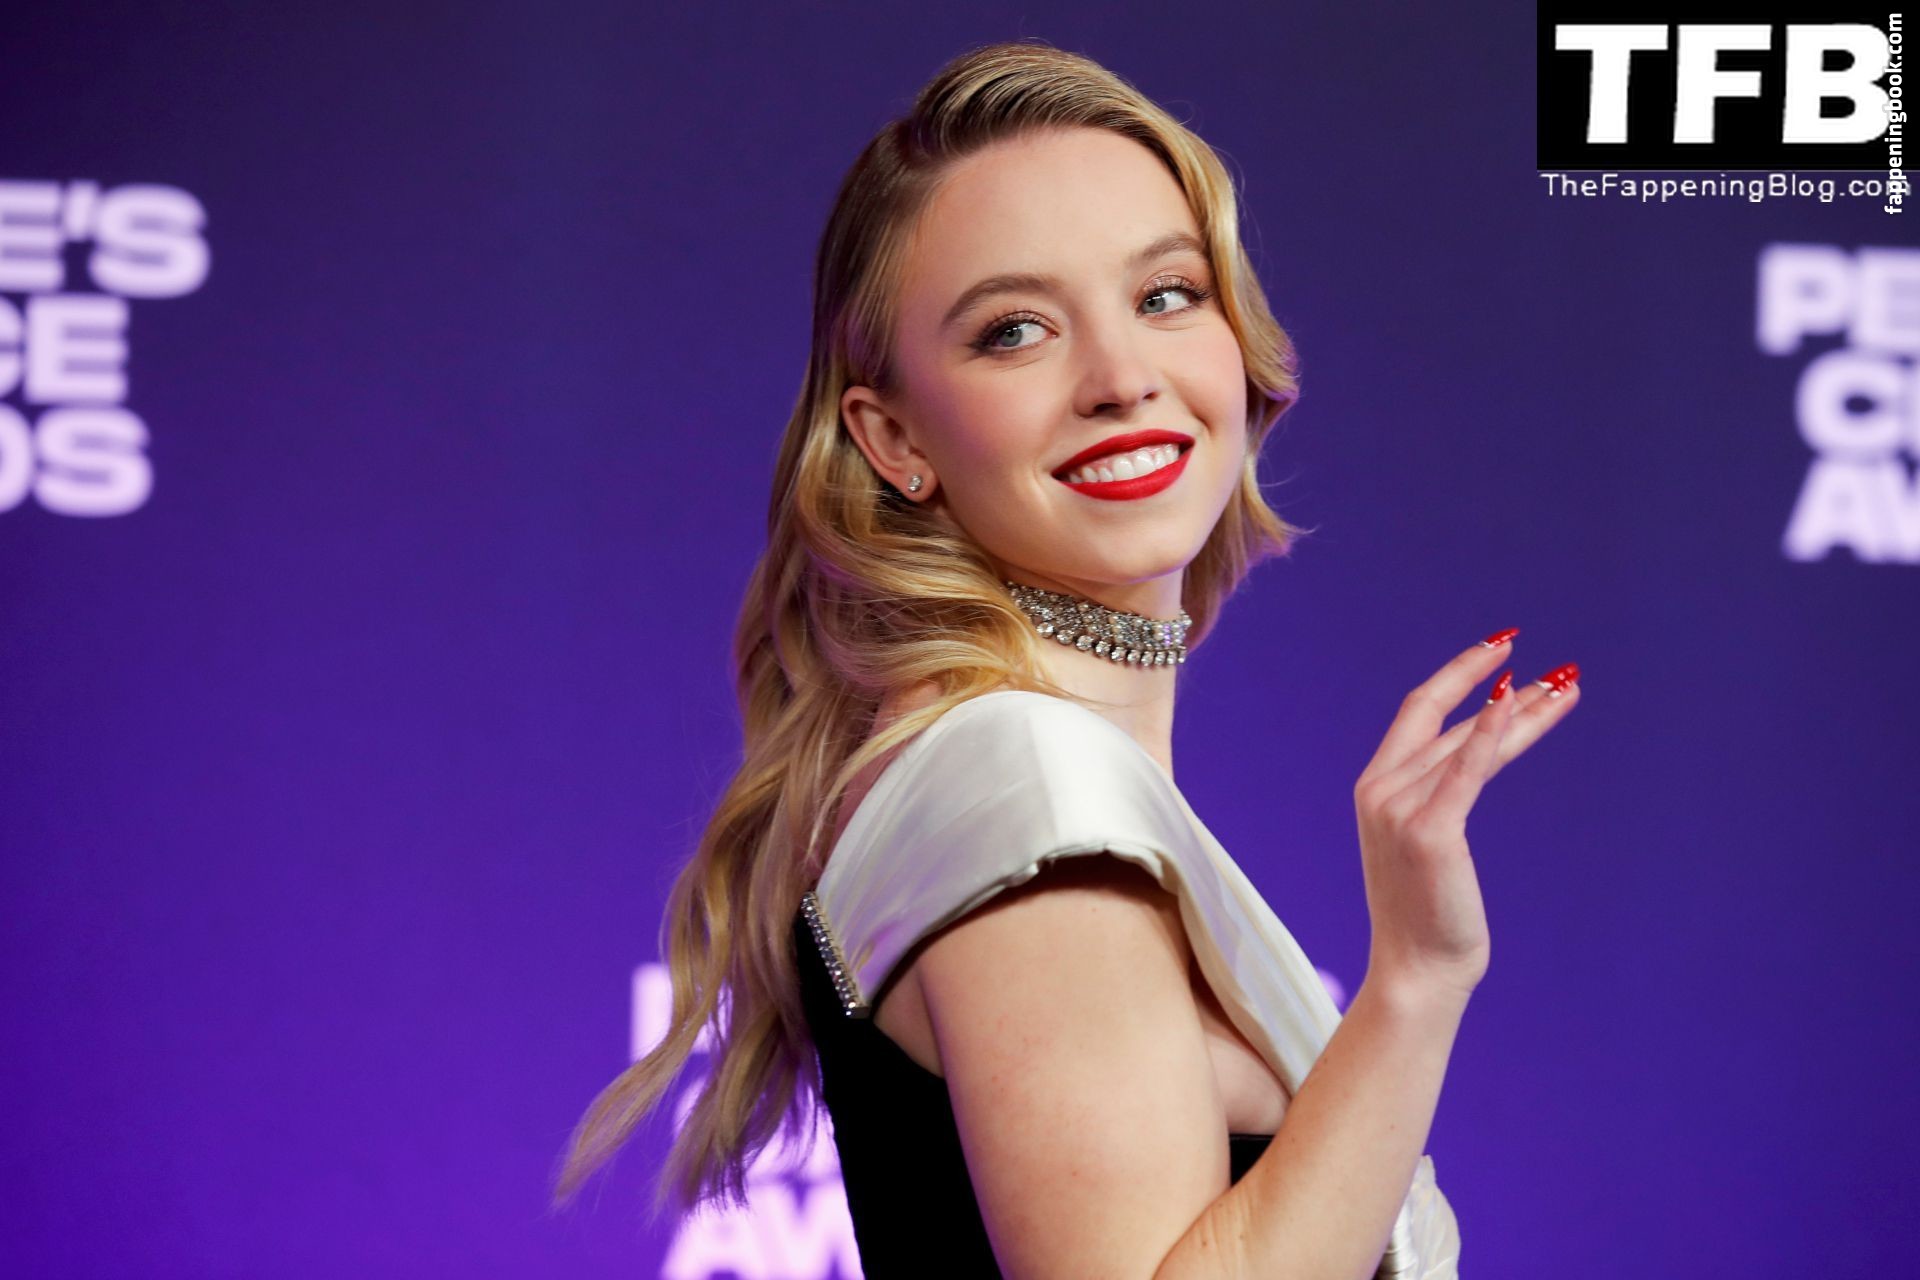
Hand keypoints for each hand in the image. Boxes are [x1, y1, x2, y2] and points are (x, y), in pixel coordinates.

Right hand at [1352, 634, 1580, 1003]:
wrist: (1416, 969)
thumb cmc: (1430, 913)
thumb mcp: (1434, 840)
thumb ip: (1447, 791)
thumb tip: (1483, 748)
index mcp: (1375, 787)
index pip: (1419, 710)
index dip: (1459, 673)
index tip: (1502, 647)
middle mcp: (1381, 789)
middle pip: (1456, 720)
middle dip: (1512, 689)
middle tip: (1561, 669)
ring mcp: (1401, 808)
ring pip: (1473, 740)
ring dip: (1524, 708)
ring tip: (1568, 687)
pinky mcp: (1429, 830)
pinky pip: (1467, 768)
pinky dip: (1492, 731)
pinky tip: (1516, 702)